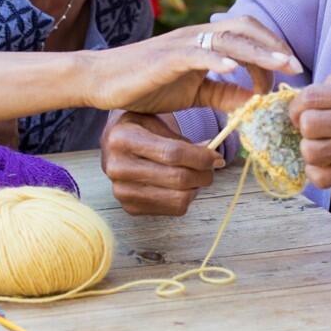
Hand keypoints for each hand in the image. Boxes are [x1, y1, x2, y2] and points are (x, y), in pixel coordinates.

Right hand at [83, 16, 301, 114]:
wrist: (102, 81)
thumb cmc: (147, 85)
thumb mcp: (195, 93)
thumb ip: (225, 94)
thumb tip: (256, 103)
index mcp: (206, 42)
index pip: (248, 35)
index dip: (272, 51)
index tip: (288, 75)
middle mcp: (197, 36)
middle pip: (245, 27)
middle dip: (274, 45)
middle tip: (297, 67)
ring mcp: (181, 44)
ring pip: (227, 38)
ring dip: (257, 51)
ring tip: (280, 65)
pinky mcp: (165, 58)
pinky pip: (195, 53)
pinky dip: (217, 59)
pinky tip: (233, 69)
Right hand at [100, 111, 222, 215]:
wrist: (113, 144)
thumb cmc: (139, 128)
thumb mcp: (155, 120)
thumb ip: (181, 138)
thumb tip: (212, 152)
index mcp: (122, 138)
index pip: (172, 153)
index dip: (201, 157)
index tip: (217, 157)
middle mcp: (116, 167)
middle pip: (177, 178)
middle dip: (204, 174)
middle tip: (213, 167)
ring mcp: (121, 191)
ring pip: (178, 199)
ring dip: (196, 188)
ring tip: (197, 175)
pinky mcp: (129, 207)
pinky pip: (172, 210)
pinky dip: (186, 198)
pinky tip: (183, 186)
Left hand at [287, 76, 330, 188]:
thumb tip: (303, 93)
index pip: (313, 96)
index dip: (298, 104)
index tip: (301, 110)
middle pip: (310, 124)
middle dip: (302, 126)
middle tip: (308, 128)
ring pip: (312, 152)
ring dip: (308, 149)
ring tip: (317, 145)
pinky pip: (322, 177)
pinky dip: (315, 171)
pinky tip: (323, 163)